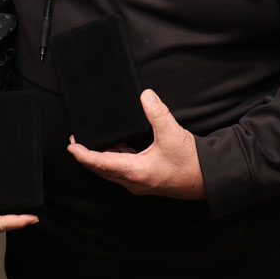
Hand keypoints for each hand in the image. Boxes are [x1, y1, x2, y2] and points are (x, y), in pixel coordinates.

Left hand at [67, 89, 206, 200]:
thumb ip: (157, 113)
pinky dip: (114, 158)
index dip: (83, 155)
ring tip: (91, 141)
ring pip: (111, 171)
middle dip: (86, 155)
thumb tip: (145, 95)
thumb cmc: (191, 162)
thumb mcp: (172, 134)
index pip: (100, 164)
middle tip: (75, 141)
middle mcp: (133, 181)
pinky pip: (122, 170)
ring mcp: (138, 183)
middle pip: (101, 169)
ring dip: (99, 158)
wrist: (208, 179)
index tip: (71, 146)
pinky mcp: (145, 180)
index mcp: (135, 172)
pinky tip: (116, 146)